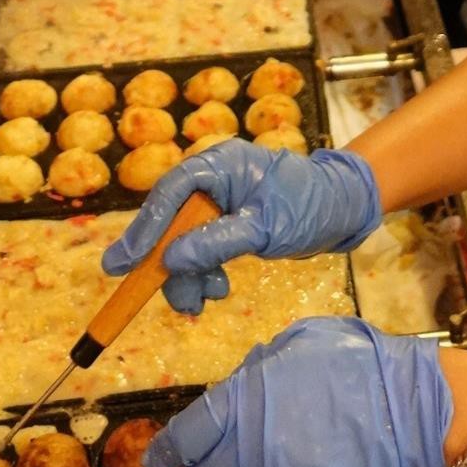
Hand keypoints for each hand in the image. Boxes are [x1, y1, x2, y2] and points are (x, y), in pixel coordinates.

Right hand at [102, 143, 380, 313]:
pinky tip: (216, 290)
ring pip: (182, 241)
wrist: (342, 210)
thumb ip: (216, 243)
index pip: (170, 192)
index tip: (123, 263)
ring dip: (187, 275)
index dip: (144, 228)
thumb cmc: (308, 206)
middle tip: (155, 295)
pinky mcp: (225, 223)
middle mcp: (212, 179)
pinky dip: (202, 273)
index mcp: (219, 164)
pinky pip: (199, 249)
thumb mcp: (263, 228)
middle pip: (169, 220)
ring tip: (201, 302)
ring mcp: (217, 202)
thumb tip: (171, 260)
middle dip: (166, 262)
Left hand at [145, 318, 451, 466]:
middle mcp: (247, 453)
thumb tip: (238, 390)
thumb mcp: (297, 345)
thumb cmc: (357, 365)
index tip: (154, 462)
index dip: (165, 452)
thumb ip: (256, 371)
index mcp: (240, 404)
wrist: (413, 409)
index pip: (184, 439)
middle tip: (227, 461)